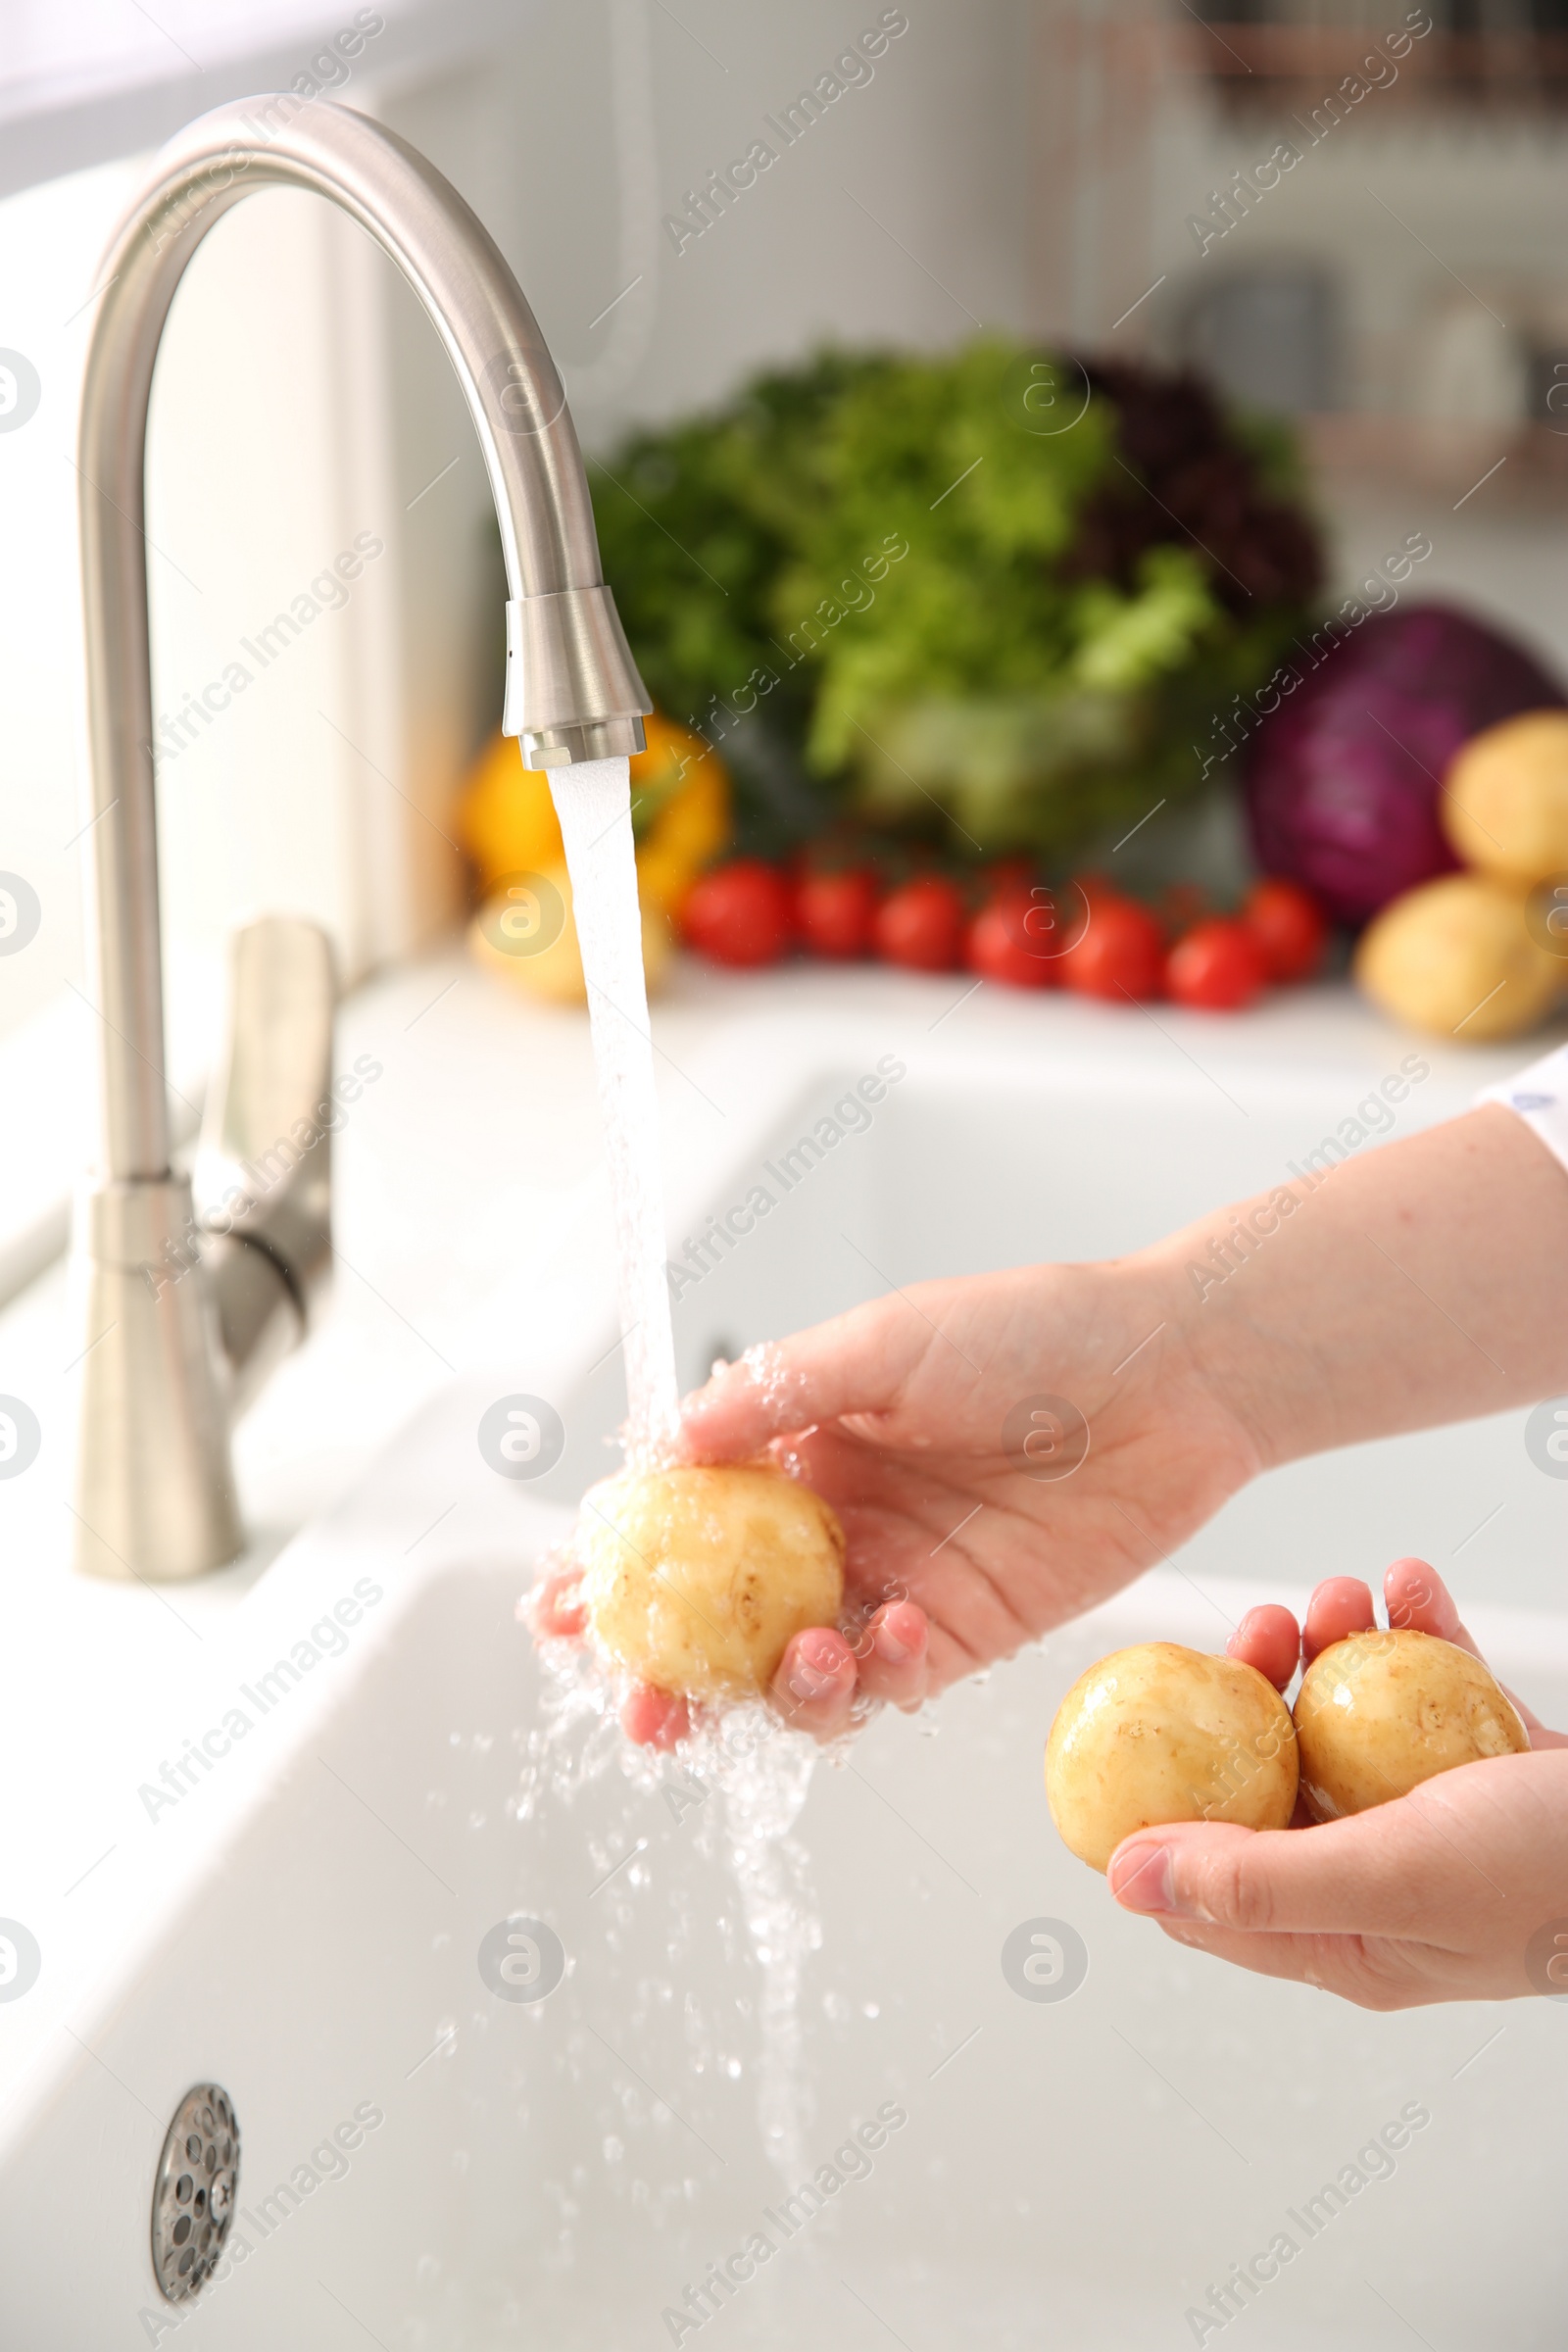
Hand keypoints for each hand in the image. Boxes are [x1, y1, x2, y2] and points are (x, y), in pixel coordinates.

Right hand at [666, 1256, 1259, 1741]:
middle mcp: (835, 1522)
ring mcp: (895, 1580)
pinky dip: (877, 1676)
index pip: (684, 1518)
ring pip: (797, 1667)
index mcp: (798, 1445)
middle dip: (671, 1674)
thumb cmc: (1032, 1329)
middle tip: (643, 1710)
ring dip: (774, 1689)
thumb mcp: (885, 1342)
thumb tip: (667, 1445)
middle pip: (722, 1618)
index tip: (565, 1613)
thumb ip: (775, 1396)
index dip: (620, 1569)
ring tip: (798, 1659)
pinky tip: (896, 1632)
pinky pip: (893, 1681)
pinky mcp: (965, 1632)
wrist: (1171, 1375)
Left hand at [1108, 1558, 1567, 2006]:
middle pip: (1275, 1782)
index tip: (1134, 1723)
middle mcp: (1384, 1882)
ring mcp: (1440, 1820)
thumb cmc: (1560, 1876)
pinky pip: (1435, 1689)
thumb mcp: (1393, 1877)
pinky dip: (1419, 1632)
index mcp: (1347, 1940)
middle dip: (1257, 1694)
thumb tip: (1125, 1879)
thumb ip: (1256, 1880)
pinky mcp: (1495, 1765)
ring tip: (1345, 1594)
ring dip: (1339, 1650)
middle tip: (1267, 1624)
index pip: (1209, 1889)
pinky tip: (1411, 1584)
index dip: (1160, 1809)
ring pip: (1351, 1724)